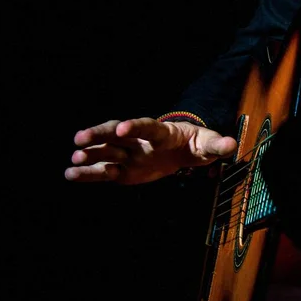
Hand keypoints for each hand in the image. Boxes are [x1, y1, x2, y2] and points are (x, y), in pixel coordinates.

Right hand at [64, 118, 236, 184]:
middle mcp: (139, 141)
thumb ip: (216, 145)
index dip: (135, 127)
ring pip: (107, 153)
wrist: (182, 151)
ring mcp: (128, 155)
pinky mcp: (123, 171)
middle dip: (100, 135)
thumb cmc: (194, 144)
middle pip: (117, 135)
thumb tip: (230, 145)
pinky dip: (88, 174)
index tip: (123, 128)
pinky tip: (70, 174)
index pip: (146, 127)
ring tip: (74, 160)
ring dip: (91, 156)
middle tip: (80, 139)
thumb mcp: (207, 145)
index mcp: (160, 133)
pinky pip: (104, 172)